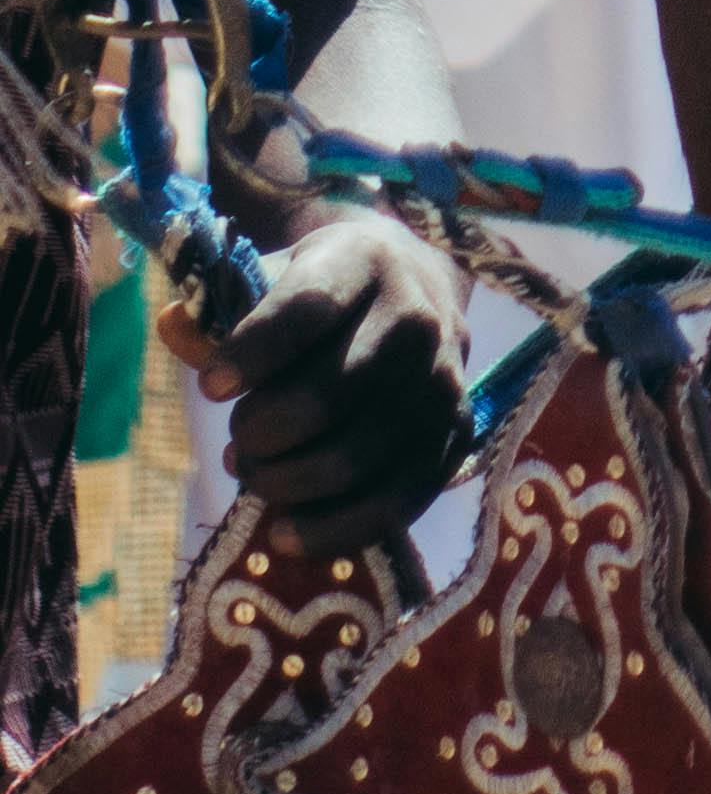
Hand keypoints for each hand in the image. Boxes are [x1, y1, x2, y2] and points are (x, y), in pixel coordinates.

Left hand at [166, 212, 470, 557]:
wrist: (414, 292)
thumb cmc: (325, 294)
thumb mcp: (276, 279)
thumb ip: (222, 312)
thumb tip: (171, 326)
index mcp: (365, 261)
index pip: (305, 311)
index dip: (249, 355)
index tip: (211, 388)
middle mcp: (416, 316)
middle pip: (323, 396)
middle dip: (258, 433)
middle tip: (235, 440)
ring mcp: (443, 379)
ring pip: (353, 458)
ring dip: (284, 483)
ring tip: (256, 474)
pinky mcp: (456, 435)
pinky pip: (392, 504)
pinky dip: (330, 531)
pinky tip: (286, 532)